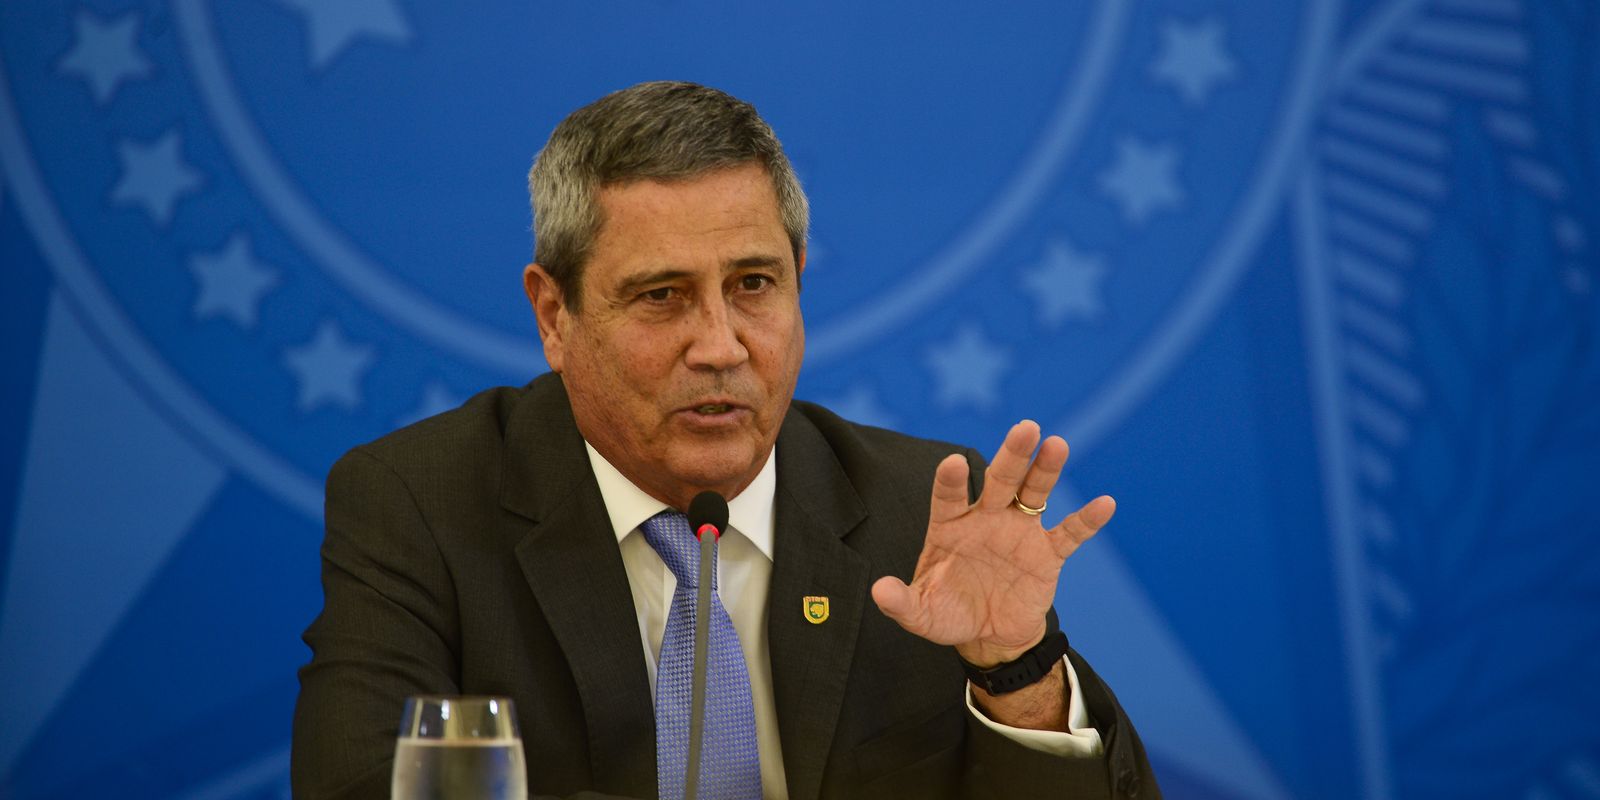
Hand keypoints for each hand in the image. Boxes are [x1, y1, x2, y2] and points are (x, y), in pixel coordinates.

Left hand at [870, 420, 1114, 666]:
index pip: (950, 495)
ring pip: (1034, 494)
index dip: (952, 481)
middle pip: (1000, 480)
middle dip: (1012, 454)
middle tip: (1025, 428)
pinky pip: (1069, 534)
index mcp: (951, 525)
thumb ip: (901, 602)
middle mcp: (987, 519)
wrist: (988, 635)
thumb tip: (879, 591)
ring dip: (1046, 470)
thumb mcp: (921, 613)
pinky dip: (1087, 521)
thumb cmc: (949, 613)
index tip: (955, 464)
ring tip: (1056, 445)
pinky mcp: (1047, 554)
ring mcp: (1019, 532)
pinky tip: (1105, 504)